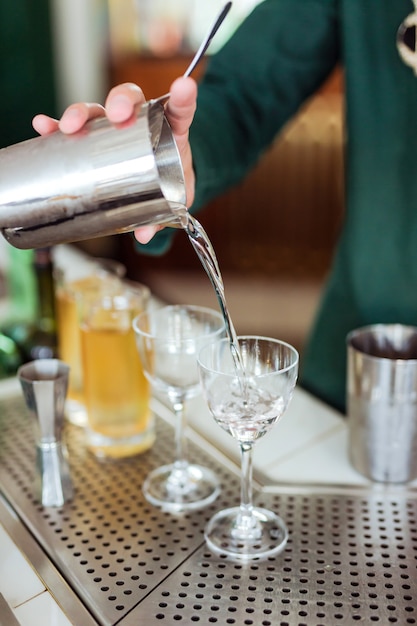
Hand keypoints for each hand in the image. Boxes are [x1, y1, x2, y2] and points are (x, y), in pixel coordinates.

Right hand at [32, 77, 197, 243]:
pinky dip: (58, 125)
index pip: (179, 109)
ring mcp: (117, 127)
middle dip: (120, 101)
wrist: (162, 181)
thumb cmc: (171, 182)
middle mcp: (142, 121)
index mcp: (171, 130)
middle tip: (117, 115)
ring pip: (99, 110)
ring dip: (83, 113)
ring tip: (70, 125)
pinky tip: (43, 125)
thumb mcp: (174, 198)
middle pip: (130, 99)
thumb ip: (165, 214)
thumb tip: (145, 234)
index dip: (182, 97)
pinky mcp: (96, 136)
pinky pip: (77, 127)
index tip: (184, 86)